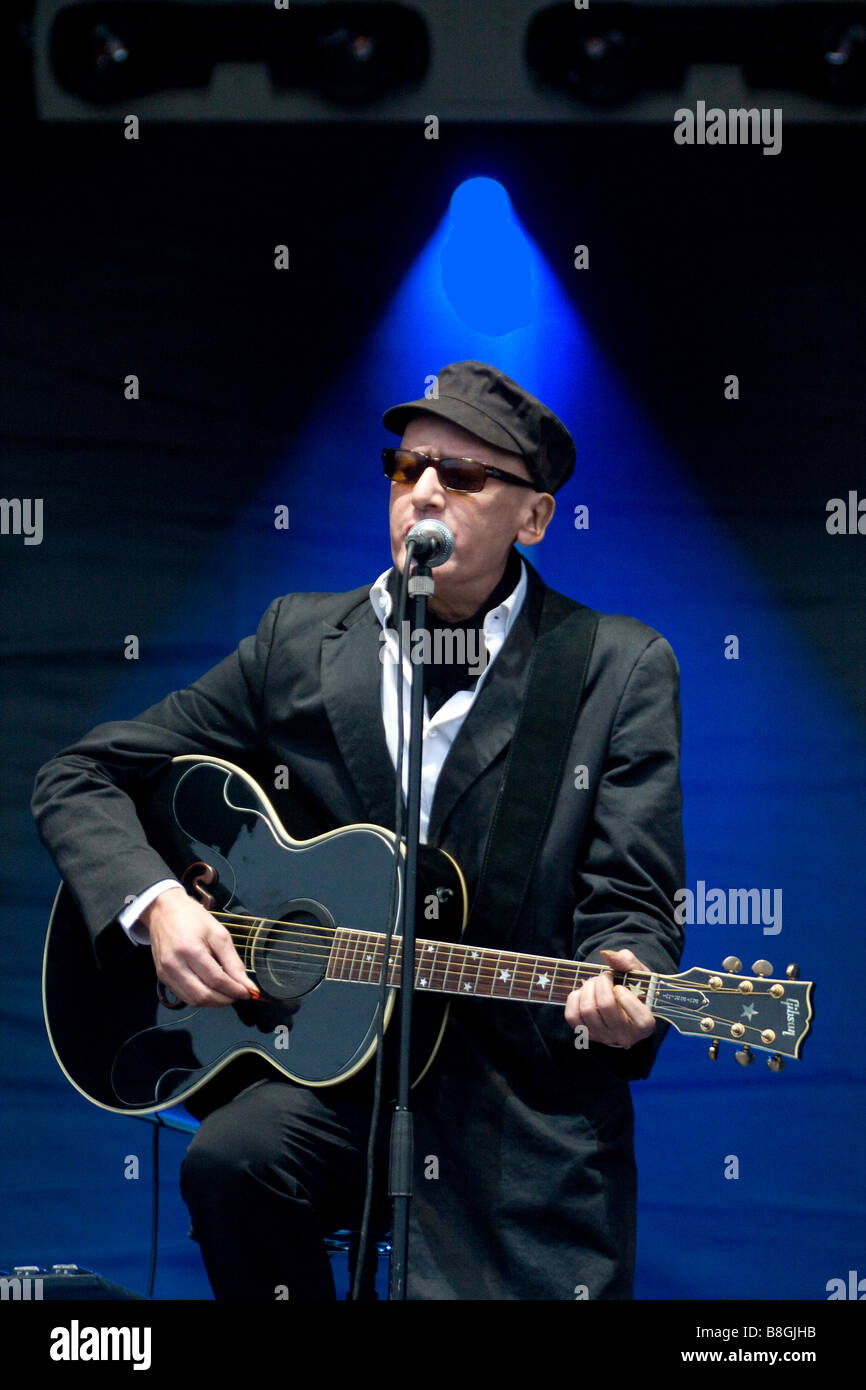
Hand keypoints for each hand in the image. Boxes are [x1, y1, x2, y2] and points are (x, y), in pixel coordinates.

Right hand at [141, 886, 259, 1006]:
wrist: (164, 911)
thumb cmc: (193, 918)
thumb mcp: (219, 934)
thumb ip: (233, 962)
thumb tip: (247, 986)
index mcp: (190, 950)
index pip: (216, 980)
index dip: (235, 990)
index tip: (249, 992)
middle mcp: (174, 965)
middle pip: (203, 995)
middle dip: (225, 999)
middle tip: (239, 994)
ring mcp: (165, 973)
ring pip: (193, 1000)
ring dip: (213, 1002)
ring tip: (227, 993)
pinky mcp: (162, 977)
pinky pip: (184, 996)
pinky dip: (201, 998)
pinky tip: (211, 990)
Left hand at [564, 948, 655, 1048]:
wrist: (621, 1003)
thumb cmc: (633, 987)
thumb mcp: (637, 972)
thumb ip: (627, 961)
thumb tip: (606, 954)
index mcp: (644, 1025)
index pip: (640, 1017)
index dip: (627, 997)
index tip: (620, 987)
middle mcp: (624, 1035)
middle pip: (606, 1007)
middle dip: (602, 983)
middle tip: (604, 976)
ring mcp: (604, 1037)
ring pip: (588, 1011)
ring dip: (588, 988)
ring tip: (594, 982)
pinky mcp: (586, 1034)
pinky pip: (572, 1016)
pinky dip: (574, 998)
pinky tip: (583, 992)